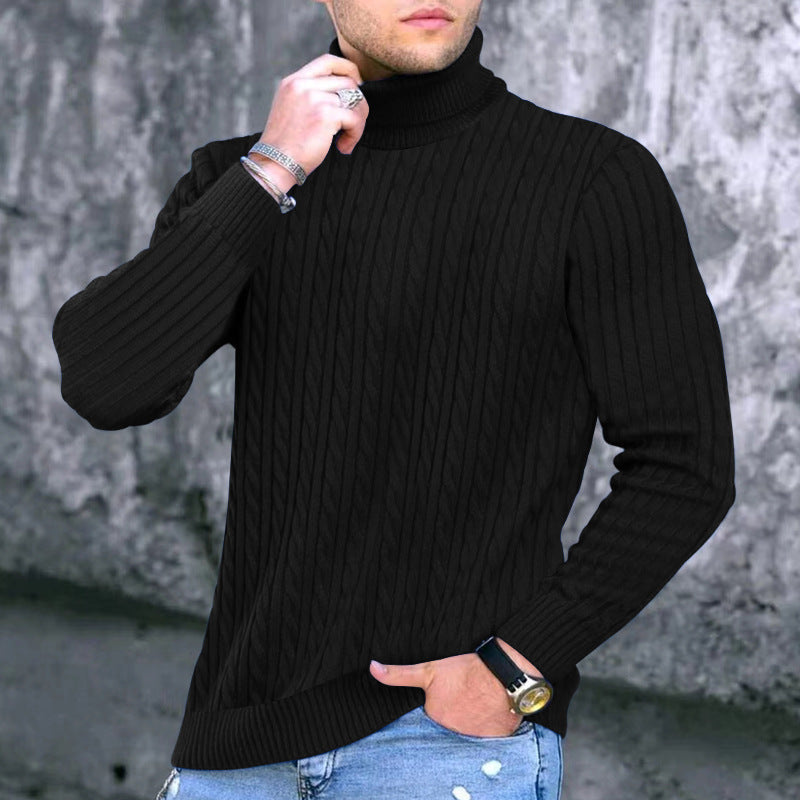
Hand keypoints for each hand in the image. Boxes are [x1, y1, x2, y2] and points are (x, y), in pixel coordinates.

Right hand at [258, 52, 367, 185]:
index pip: (328, 61)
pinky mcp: (325, 115)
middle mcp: (302, 85)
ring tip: (345, 141)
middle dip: (358, 104)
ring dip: (357, 123)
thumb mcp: (291, 110)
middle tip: (353, 126)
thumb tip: (344, 95)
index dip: (348, 69)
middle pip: (347, 81)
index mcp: (293, 82)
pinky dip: (355, 134)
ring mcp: (313, 98)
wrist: (274, 164)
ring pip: (354, 100)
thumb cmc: (285, 146)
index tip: (357, 84)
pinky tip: (343, 147)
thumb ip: (310, 97)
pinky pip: (354, 119)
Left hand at [369, 638, 542, 736]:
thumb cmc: (467, 670)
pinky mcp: (492, 741)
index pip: (430, 717)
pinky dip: (487, 728)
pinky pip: (485, 739)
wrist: (506, 675)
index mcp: (434, 717)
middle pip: (448, 726)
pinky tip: (490, 712)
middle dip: (454, 715)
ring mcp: (472, 739)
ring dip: (470, 722)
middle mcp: (450, 733)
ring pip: (466, 733)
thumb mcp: (430, 670)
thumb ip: (399, 674)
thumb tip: (372, 667)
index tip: (448, 696)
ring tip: (478, 702)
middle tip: (464, 697)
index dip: (439, 706)